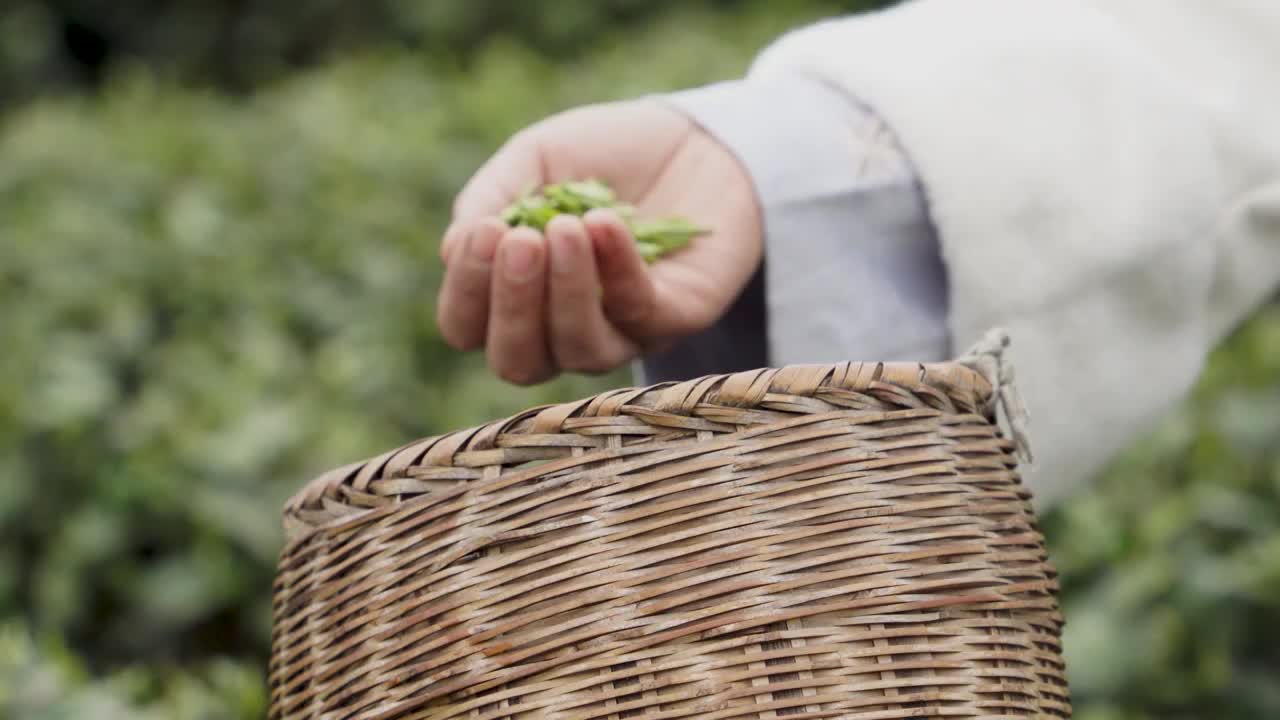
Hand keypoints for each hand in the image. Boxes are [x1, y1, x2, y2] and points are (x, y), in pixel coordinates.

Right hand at [436, 98, 762, 384]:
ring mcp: (620, 333)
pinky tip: (604, 223)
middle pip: (517, 361)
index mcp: (515, 295)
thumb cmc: (605, 154)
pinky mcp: (674, 319)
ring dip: (565, 291)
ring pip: (578, 349)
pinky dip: (617, 269)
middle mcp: (560, 330)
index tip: (482, 232)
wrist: (696, 137)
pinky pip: (638, 312)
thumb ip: (490, 197)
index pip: (467, 327)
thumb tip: (453, 248)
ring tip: (566, 227)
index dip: (465, 292)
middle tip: (521, 242)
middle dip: (512, 306)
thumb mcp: (536, 159)